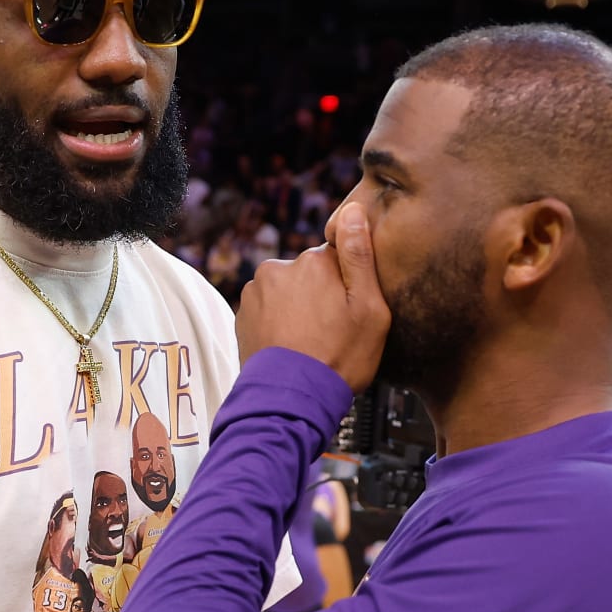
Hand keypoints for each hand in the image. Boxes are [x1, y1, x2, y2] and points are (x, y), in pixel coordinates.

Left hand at [236, 202, 389, 391]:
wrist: (291, 400)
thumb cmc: (338, 358)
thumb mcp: (369, 309)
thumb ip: (360, 256)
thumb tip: (352, 211)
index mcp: (315, 262)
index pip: (338, 259)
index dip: (348, 286)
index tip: (350, 312)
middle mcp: (280, 268)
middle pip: (310, 274)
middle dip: (321, 296)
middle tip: (331, 333)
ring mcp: (256, 292)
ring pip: (288, 292)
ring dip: (297, 310)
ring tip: (309, 343)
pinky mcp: (242, 313)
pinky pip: (268, 309)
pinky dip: (278, 323)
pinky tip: (290, 346)